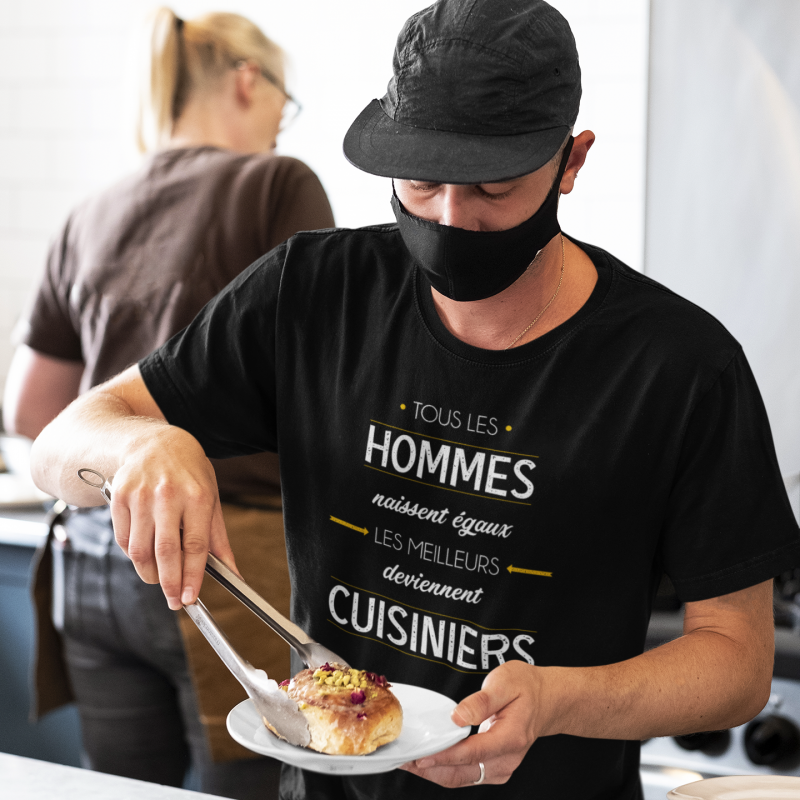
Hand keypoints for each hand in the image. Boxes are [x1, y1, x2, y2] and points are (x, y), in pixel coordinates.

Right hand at [109, 424, 236, 608]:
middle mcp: (168, 495)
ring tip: (159, 579)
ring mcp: (140, 495)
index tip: (190, 598)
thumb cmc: (188, 472)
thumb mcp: (211, 497)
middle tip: (173, 601)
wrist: (153, 442)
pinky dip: (133, 556)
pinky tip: (144, 556)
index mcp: (197, 495)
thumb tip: (233, 572)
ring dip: (149, 574)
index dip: (192, 576)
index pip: (195, 546)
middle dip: (169, 584)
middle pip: (166, 552)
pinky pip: (124, 539)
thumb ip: (218, 538)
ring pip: (140, 551)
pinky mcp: (119, 497)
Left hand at [400, 660, 544, 786]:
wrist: (546, 700)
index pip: (471, 753)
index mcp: (510, 738)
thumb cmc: (526, 687)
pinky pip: (467, 776)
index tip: (421, 757)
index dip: (444, 757)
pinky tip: (430, 761)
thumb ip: (481, 701)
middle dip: (432, 770)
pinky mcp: (496, 768)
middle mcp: (507, 759)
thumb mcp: (505, 681)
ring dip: (436, 773)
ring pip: (463, 779)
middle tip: (405, 760)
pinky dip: (446, 771)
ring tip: (411, 761)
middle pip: (463, 774)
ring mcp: (502, 767)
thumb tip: (457, 716)